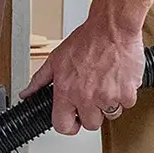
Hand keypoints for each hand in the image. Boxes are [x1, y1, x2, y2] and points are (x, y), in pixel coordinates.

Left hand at [23, 14, 143, 134]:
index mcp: (66, 91)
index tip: (74, 121)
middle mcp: (86, 97)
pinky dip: (125, 94)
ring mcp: (108, 97)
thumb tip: (26, 94)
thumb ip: (40, 80)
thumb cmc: (87, 39)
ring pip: (110, 115)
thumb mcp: (56, 59)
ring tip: (107, 84)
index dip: (69, 126)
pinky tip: (119, 79)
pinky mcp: (127, 92)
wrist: (112, 27)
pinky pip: (127, 104)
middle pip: (90, 124)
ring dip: (109, 104)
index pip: (63, 125)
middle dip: (92, 113)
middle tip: (94, 96)